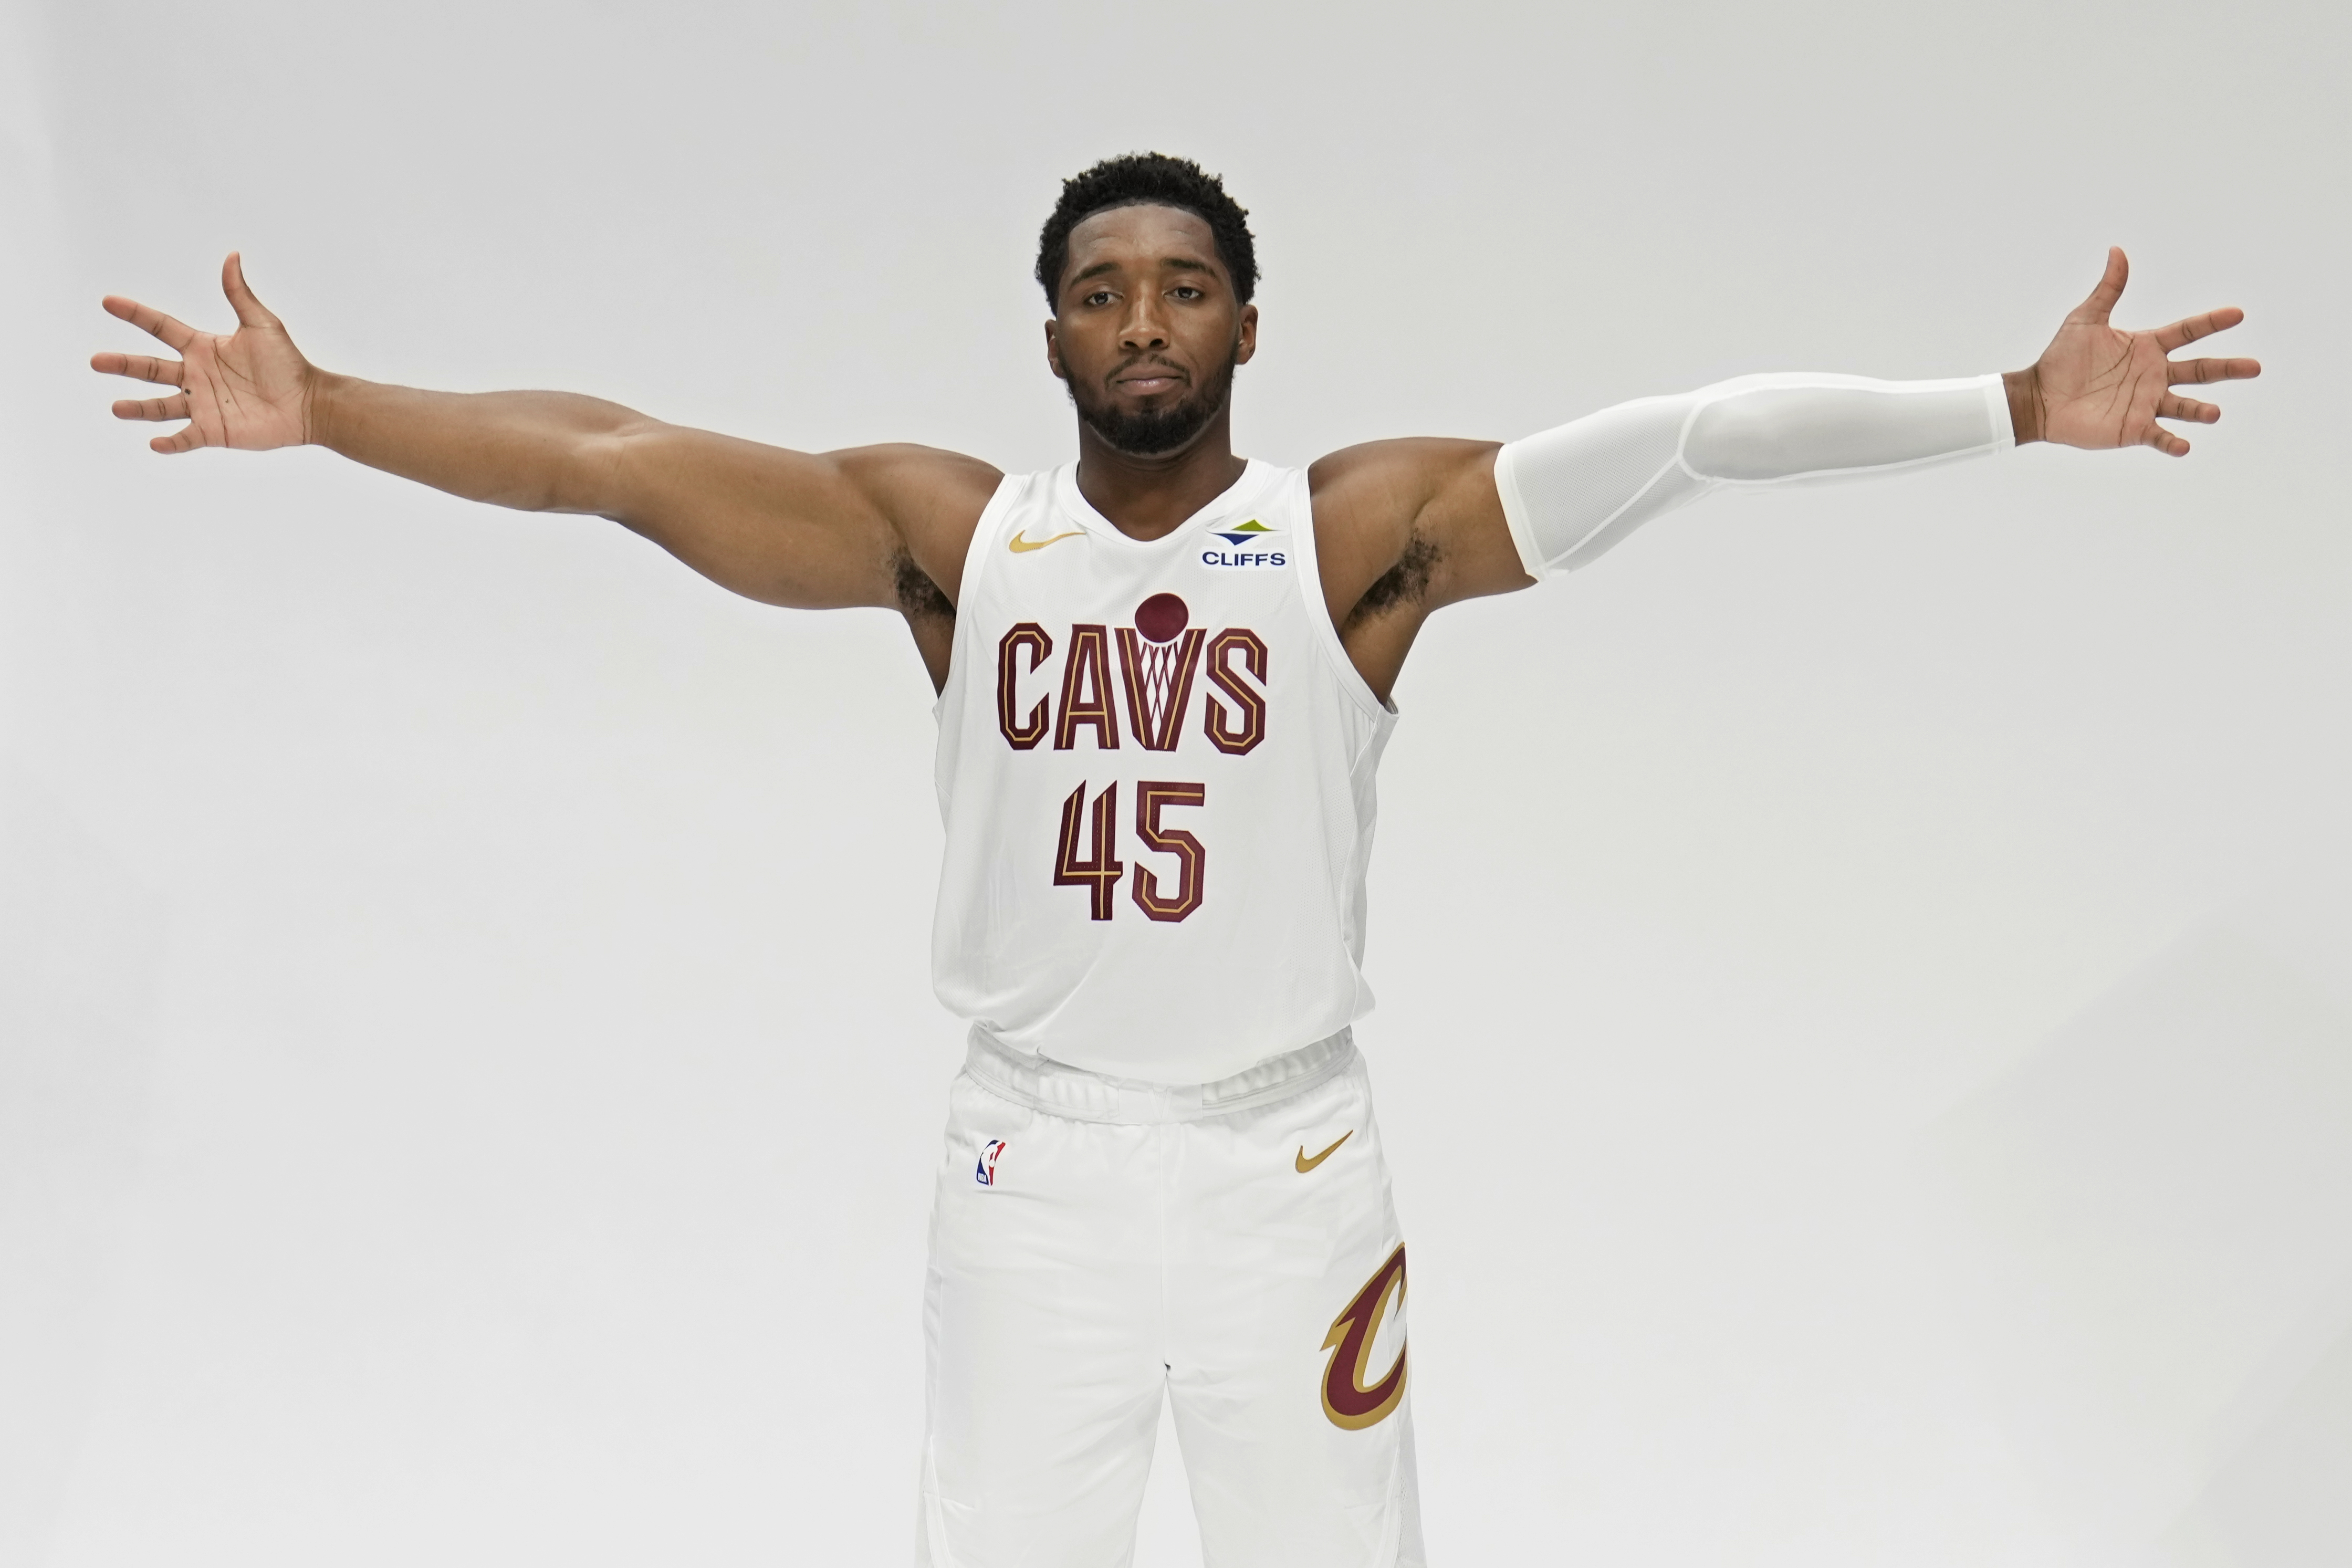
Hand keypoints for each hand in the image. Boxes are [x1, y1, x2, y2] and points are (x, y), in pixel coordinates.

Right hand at [91, 253, 315, 453]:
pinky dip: (171, 443)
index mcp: (202, 347)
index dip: (136, 314)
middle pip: (151, 368)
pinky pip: (186, 438)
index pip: (162, 328)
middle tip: (96, 361)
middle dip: (124, 365)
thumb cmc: (288, 362)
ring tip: (117, 408)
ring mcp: (202, 404)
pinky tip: (155, 444)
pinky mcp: (214, 431)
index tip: (108, 302)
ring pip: (161, 406)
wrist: (309, 402)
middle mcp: (196, 375)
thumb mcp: (262, 324)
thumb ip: (240, 294)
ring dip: (139, 408)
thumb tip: (232, 256)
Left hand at [2009, 247, 2259, 455]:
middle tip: (2254, 367)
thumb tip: (2117, 250)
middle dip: (2227, 369)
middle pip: (2199, 370)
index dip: (2211, 323)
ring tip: (2214, 413)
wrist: (2038, 397)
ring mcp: (2146, 403)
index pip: (2187, 332)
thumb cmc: (2061, 358)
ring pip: (2184, 406)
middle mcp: (2154, 375)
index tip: (2237, 314)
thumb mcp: (2085, 318)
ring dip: (2200, 411)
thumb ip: (2108, 289)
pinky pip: (2158, 436)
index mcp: (2148, 347)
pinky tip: (2183, 445)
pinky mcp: (2132, 429)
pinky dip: (2172, 442)